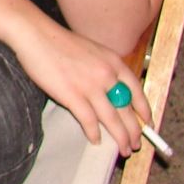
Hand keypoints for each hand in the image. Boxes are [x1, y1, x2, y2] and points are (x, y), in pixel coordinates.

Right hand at [8, 17, 148, 152]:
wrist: (36, 35)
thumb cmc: (59, 42)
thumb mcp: (92, 51)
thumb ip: (104, 69)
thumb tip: (112, 91)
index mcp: (113, 62)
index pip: (137, 91)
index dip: (144, 110)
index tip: (148, 123)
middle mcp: (106, 75)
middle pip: (127, 109)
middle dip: (134, 131)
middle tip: (136, 144)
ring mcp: (90, 86)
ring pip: (113, 119)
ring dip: (120, 138)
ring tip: (123, 149)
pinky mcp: (72, 95)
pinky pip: (89, 120)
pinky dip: (94, 133)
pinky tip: (96, 140)